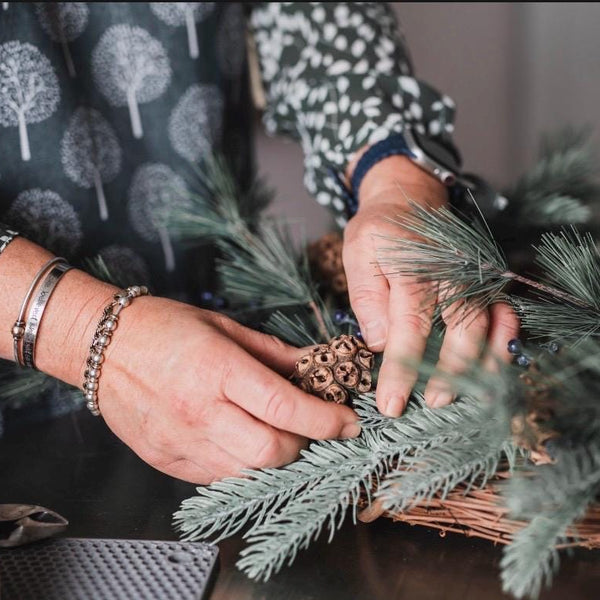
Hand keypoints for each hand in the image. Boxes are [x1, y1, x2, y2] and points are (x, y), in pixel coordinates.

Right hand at [87, 296, 359, 482]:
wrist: (104, 345)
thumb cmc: (166, 328)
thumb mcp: (225, 327)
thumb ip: (275, 353)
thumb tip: (317, 365)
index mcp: (218, 370)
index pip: (285, 408)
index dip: (326, 420)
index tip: (348, 422)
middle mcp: (199, 411)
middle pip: (272, 452)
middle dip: (305, 444)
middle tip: (312, 427)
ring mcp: (180, 441)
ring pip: (248, 473)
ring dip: (276, 459)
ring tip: (280, 435)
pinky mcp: (166, 460)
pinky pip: (219, 478)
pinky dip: (243, 465)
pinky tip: (245, 441)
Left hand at [343, 154, 519, 416]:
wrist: (410, 196)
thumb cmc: (380, 230)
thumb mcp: (358, 253)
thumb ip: (368, 297)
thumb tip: (380, 343)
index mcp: (414, 268)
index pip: (409, 328)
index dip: (401, 371)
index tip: (391, 404)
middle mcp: (452, 272)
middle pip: (461, 329)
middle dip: (450, 372)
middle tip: (435, 401)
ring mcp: (474, 274)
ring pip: (489, 322)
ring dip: (485, 361)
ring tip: (474, 393)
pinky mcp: (485, 278)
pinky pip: (504, 309)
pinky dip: (506, 336)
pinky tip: (498, 359)